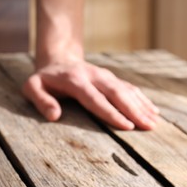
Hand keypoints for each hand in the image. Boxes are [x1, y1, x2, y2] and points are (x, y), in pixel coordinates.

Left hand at [22, 60, 158, 129]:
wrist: (58, 60)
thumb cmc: (43, 80)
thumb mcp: (32, 88)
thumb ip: (41, 100)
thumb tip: (54, 116)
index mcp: (74, 81)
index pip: (95, 99)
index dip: (111, 112)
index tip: (127, 126)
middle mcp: (93, 76)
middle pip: (116, 93)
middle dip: (133, 110)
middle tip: (148, 127)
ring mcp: (104, 76)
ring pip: (126, 89)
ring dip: (141, 105)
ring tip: (155, 122)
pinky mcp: (111, 78)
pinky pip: (129, 87)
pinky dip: (142, 98)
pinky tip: (153, 110)